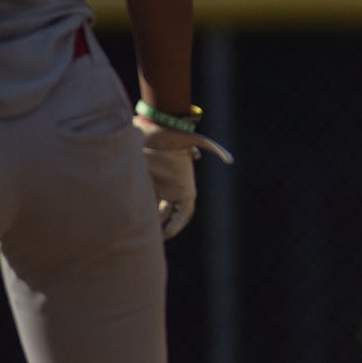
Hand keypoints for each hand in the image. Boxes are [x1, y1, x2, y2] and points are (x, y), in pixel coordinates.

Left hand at [138, 120, 231, 241]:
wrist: (158, 126)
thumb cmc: (177, 136)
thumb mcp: (196, 142)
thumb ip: (213, 148)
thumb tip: (230, 159)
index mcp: (185, 186)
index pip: (183, 213)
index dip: (176, 225)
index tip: (166, 235)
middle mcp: (172, 188)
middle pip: (167, 213)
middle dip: (161, 225)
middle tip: (150, 237)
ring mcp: (158, 185)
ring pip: (154, 207)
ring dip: (150, 218)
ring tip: (140, 228)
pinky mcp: (145, 179)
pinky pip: (143, 196)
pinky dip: (140, 206)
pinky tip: (132, 213)